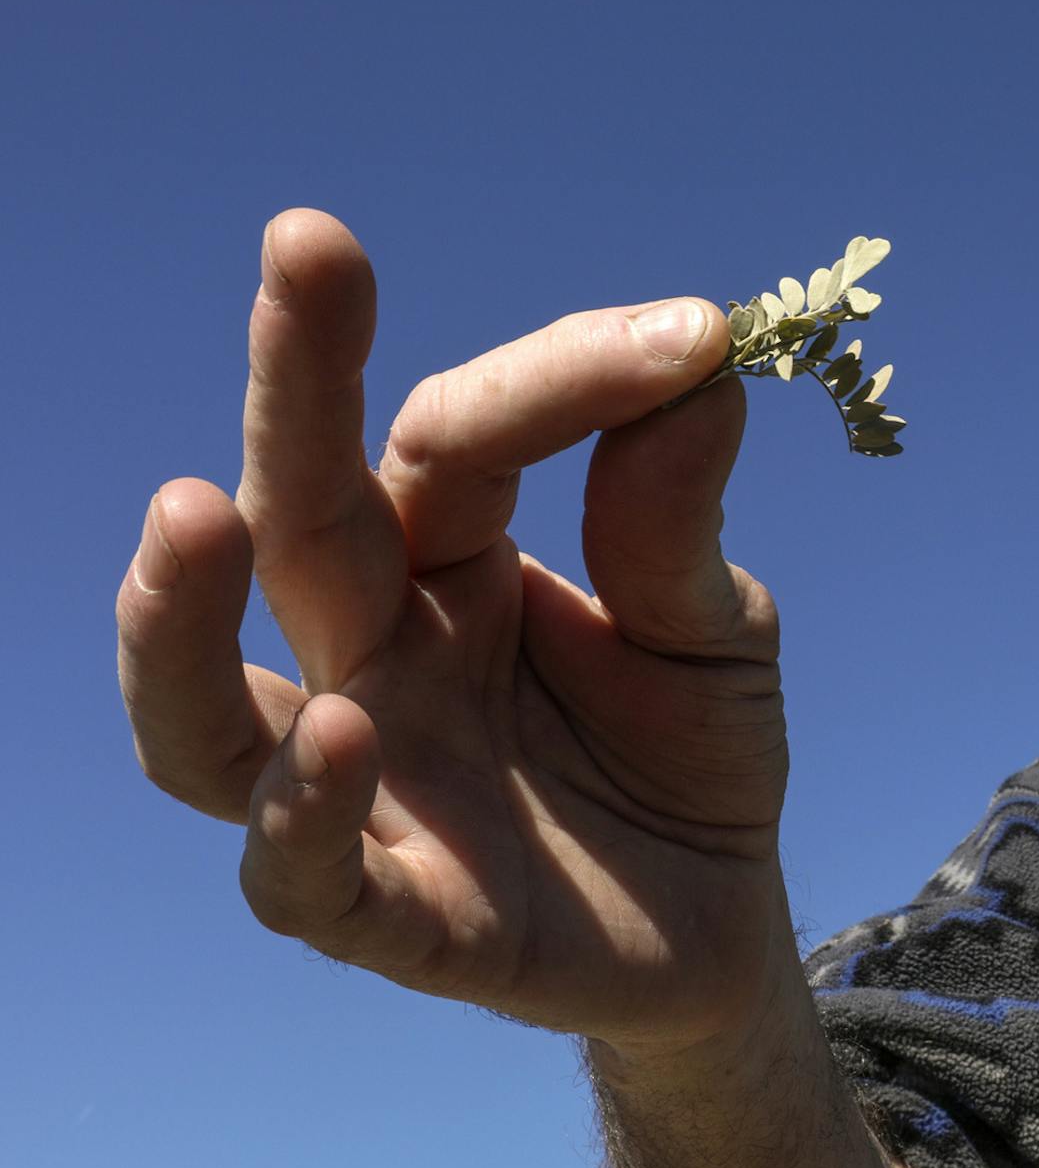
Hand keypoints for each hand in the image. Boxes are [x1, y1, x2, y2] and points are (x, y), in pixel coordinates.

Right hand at [118, 210, 796, 1054]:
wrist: (726, 919)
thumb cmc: (692, 751)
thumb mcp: (710, 626)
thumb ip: (675, 524)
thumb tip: (697, 368)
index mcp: (447, 563)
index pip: (452, 437)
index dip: (559, 379)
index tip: (694, 335)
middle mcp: (373, 656)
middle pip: (295, 519)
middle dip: (292, 386)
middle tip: (305, 248)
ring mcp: (368, 787)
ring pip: (209, 716)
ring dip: (182, 620)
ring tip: (193, 511)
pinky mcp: (398, 917)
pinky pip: (303, 876)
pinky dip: (299, 815)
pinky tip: (337, 740)